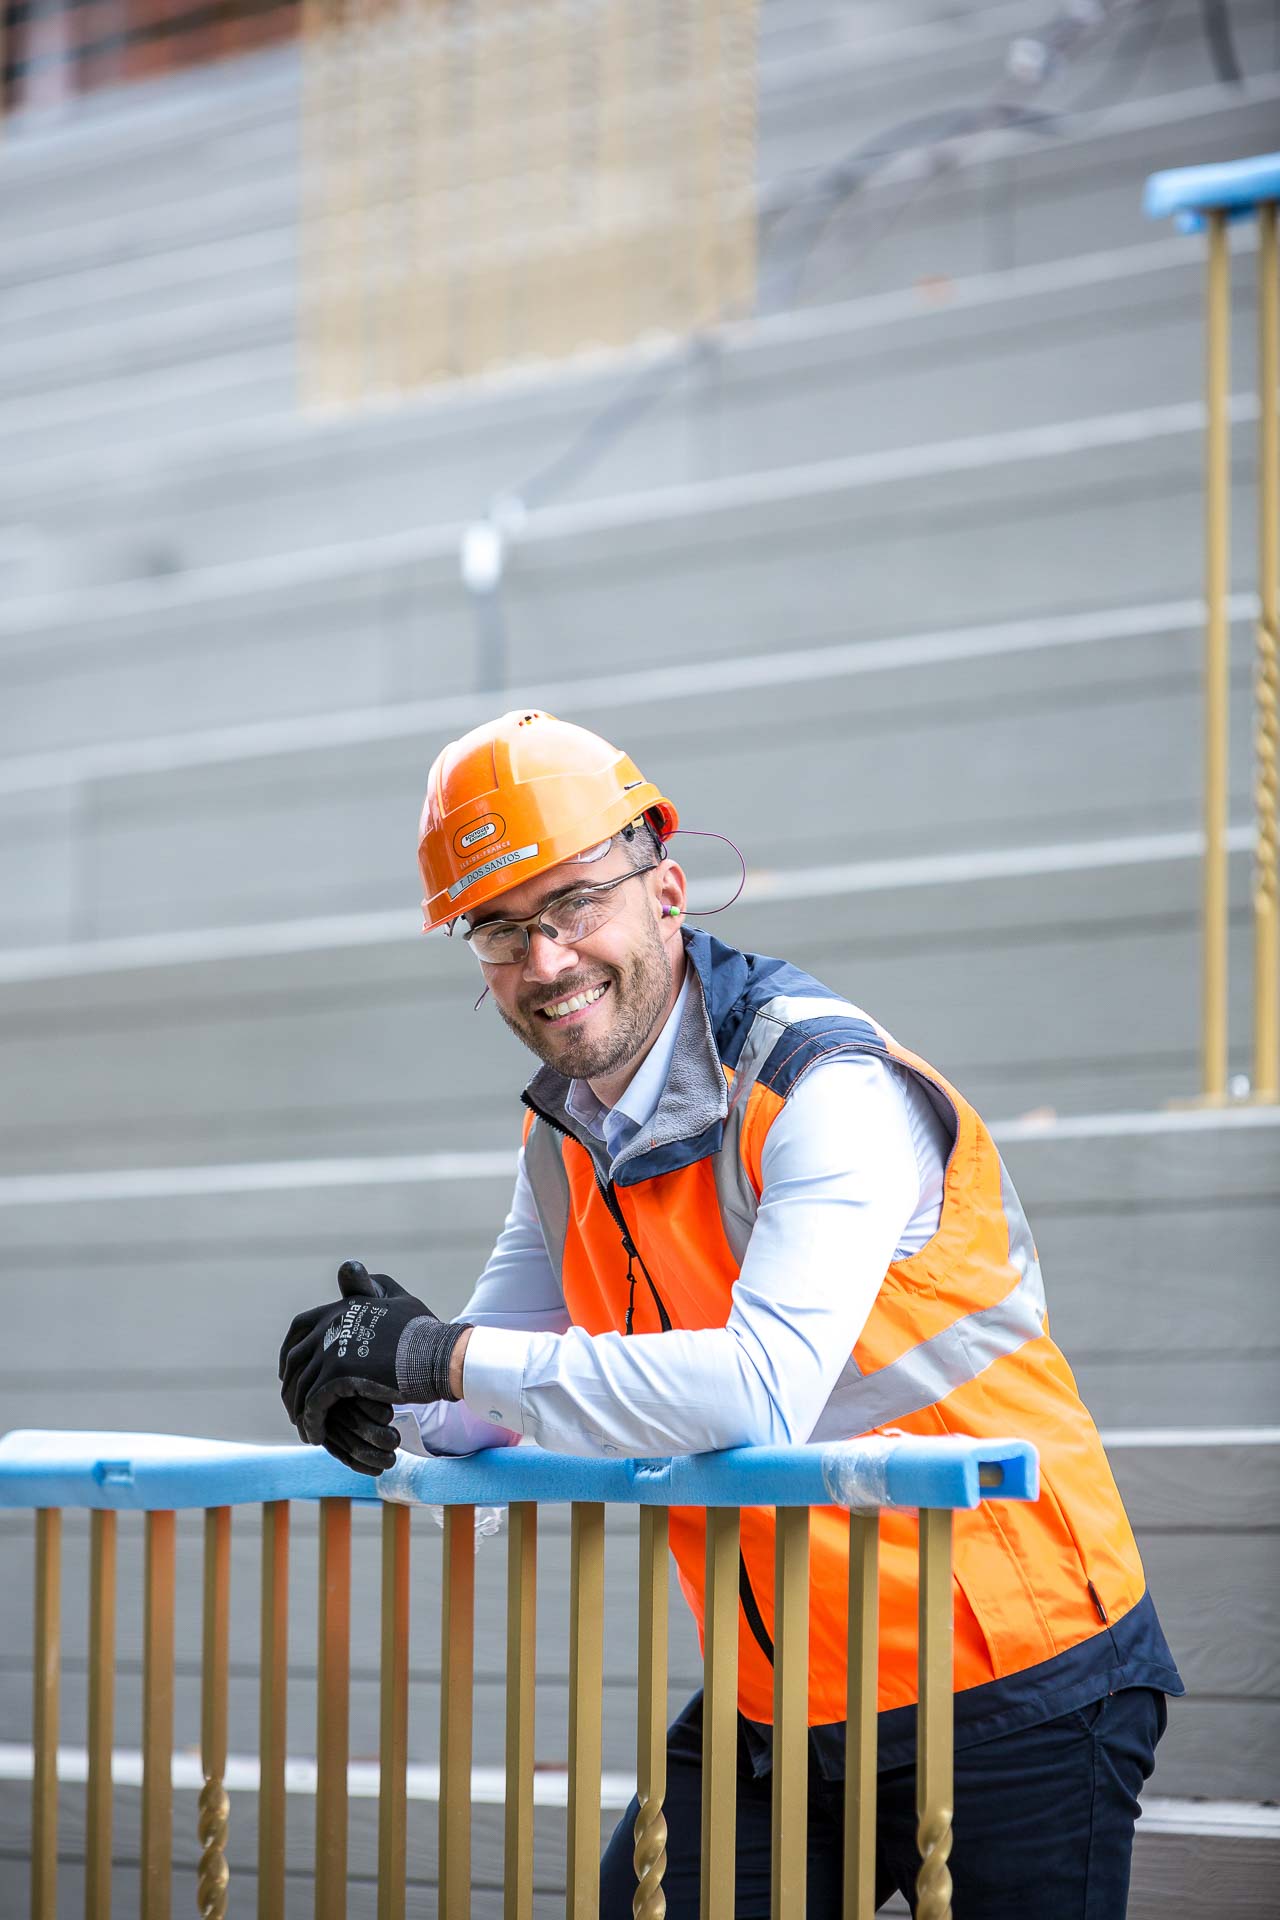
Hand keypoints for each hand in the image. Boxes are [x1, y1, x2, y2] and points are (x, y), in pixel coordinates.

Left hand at [278, 1260, 468, 1466]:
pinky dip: (311, 1422)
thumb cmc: (425, 1331)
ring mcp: (333, 1349)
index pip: (300, 1326)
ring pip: (302, 1385)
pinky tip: (314, 1436)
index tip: (289, 1370)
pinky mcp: (339, 1375)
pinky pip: (313, 1404)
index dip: (289, 1350)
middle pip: (295, 1359)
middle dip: (290, 1384)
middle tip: (293, 1405)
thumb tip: (352, 1268)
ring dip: (299, 1410)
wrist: (442, 1354)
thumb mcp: (399, 1298)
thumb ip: (373, 1287)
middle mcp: (332, 1324)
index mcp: (342, 1307)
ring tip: (305, 1428)